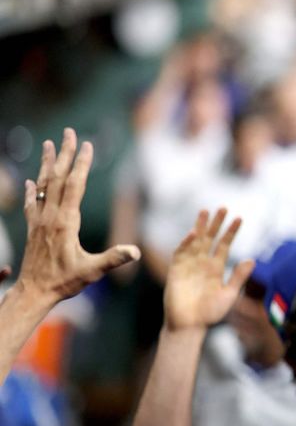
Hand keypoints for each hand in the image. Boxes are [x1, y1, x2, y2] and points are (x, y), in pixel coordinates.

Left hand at [16, 128, 139, 306]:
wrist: (33, 292)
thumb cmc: (64, 282)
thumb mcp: (92, 271)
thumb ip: (113, 259)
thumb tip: (135, 251)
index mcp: (66, 222)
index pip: (75, 186)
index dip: (81, 165)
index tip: (86, 145)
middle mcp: (50, 217)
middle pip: (57, 178)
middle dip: (63, 154)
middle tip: (68, 132)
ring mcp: (39, 221)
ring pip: (43, 186)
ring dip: (46, 164)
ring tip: (48, 144)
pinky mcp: (32, 229)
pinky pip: (31, 203)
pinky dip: (31, 189)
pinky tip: (30, 181)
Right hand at [164, 209, 254, 331]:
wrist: (190, 326)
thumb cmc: (210, 313)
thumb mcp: (229, 294)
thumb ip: (239, 277)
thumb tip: (252, 260)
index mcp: (216, 267)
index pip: (224, 245)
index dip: (231, 232)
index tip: (239, 218)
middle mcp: (203, 263)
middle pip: (210, 238)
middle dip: (216, 223)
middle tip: (223, 207)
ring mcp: (189, 266)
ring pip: (195, 241)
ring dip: (200, 227)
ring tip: (205, 211)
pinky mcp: (176, 271)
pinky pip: (180, 254)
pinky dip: (186, 243)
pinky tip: (193, 234)